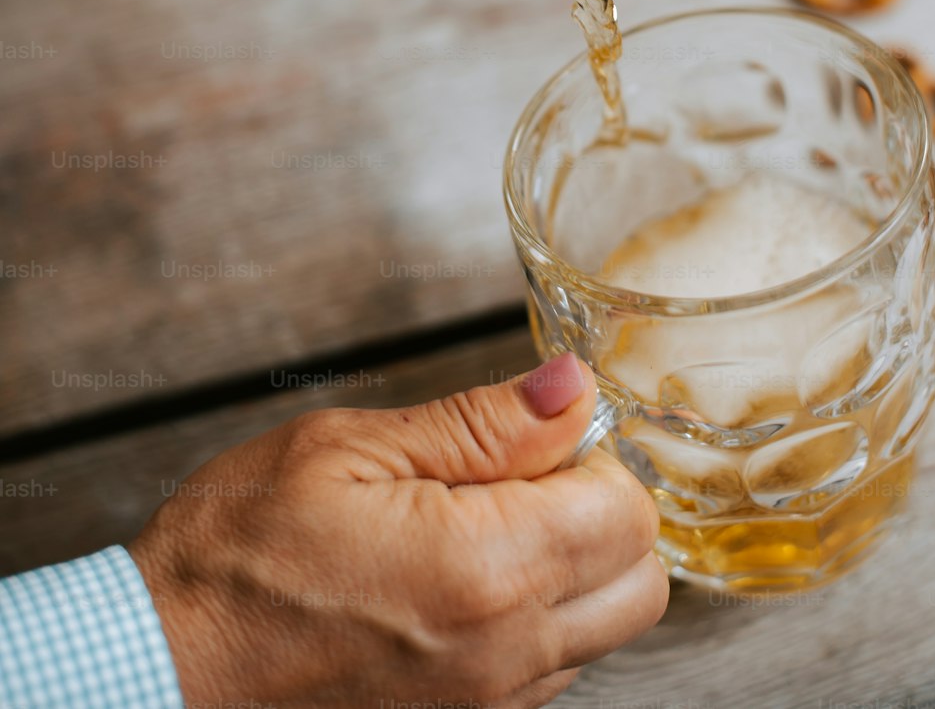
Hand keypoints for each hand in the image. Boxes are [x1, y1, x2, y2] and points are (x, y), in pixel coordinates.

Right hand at [129, 353, 667, 707]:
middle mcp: (504, 654)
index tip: (532, 438)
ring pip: (602, 629)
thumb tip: (572, 387)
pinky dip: (533, 619)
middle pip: (640, 581)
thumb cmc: (238, 555)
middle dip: (602, 513)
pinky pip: (548, 670)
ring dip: (570, 568)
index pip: (627, 511)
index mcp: (483, 570)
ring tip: (475, 527)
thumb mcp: (351, 450)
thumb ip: (481, 423)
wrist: (164, 668)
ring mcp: (489, 707)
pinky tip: (458, 581)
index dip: (590, 456)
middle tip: (517, 478)